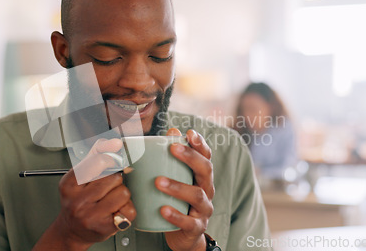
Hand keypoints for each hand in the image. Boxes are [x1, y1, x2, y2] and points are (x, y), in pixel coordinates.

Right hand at [33, 139, 136, 250]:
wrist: (71, 230)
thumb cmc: (77, 201)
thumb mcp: (79, 176)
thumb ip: (95, 155)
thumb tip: (114, 142)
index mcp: (70, 184)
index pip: (98, 161)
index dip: (111, 159)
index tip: (114, 160)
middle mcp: (77, 200)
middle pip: (114, 177)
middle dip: (114, 181)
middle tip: (105, 189)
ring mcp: (90, 216)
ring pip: (123, 192)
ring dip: (121, 194)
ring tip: (110, 200)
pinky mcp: (105, 228)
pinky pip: (129, 209)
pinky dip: (126, 209)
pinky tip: (114, 211)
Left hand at [156, 128, 214, 250]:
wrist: (183, 235)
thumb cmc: (178, 202)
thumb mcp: (177, 179)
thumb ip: (173, 158)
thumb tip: (171, 131)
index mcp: (201, 177)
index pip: (205, 156)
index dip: (200, 144)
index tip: (189, 132)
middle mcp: (207, 190)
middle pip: (206, 170)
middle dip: (190, 157)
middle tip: (172, 148)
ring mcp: (204, 209)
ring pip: (197, 195)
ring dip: (178, 186)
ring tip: (159, 182)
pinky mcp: (196, 227)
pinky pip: (189, 222)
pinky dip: (176, 215)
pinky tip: (163, 209)